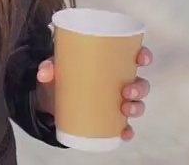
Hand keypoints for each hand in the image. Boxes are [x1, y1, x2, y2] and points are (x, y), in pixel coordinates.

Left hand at [35, 46, 152, 140]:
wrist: (52, 99)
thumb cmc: (62, 75)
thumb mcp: (55, 68)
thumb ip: (49, 67)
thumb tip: (44, 73)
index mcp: (112, 64)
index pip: (135, 57)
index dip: (144, 56)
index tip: (141, 59)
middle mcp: (119, 82)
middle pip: (140, 84)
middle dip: (139, 88)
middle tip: (126, 90)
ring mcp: (116, 102)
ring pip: (137, 104)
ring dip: (136, 107)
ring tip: (124, 109)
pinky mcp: (109, 119)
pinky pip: (124, 126)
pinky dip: (127, 131)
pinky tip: (124, 133)